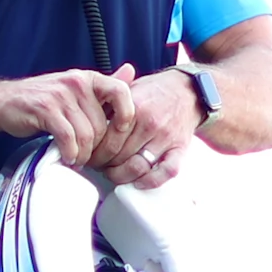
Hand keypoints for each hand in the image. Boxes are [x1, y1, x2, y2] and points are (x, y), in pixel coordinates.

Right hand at [0, 67, 137, 166]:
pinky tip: (66, 157)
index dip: (126, 117)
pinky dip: (70, 153)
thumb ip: (103, 86)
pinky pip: (68, 138)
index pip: (121, 92)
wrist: (4, 101)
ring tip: (77, 159)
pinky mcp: (44, 110)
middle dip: (98, 149)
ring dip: (83, 155)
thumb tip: (131, 73)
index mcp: (89, 78)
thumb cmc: (43, 100)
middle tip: (91, 158)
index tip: (119, 136)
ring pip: (86, 135)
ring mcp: (60, 95)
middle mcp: (76, 83)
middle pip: (102, 125)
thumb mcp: (76, 90)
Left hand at [91, 69, 205, 189]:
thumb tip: (84, 123)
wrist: (187, 90)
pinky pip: (166, 171)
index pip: (105, 138)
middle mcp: (150, 123)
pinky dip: (151, 181)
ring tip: (114, 173)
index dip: (94, 151)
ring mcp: (166, 137)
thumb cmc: (154, 92)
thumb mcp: (128, 90)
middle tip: (98, 166)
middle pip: (118, 155)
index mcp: (134, 107)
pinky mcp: (180, 148)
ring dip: (121, 175)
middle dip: (103, 165)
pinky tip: (138, 182)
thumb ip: (107, 104)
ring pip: (137, 166)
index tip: (89, 155)